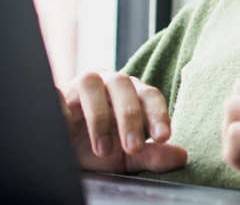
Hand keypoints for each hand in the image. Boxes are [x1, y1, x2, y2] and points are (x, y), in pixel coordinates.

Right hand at [59, 70, 186, 173]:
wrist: (63, 149)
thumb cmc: (100, 147)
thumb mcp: (126, 156)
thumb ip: (152, 155)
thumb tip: (182, 156)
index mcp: (132, 92)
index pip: (149, 95)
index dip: (158, 114)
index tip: (163, 138)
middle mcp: (109, 82)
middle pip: (124, 87)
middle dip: (130, 117)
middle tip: (133, 148)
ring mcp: (82, 85)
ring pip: (93, 85)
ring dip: (100, 117)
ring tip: (102, 150)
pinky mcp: (57, 94)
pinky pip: (59, 97)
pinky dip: (65, 115)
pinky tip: (69, 138)